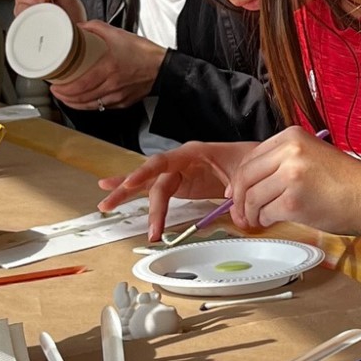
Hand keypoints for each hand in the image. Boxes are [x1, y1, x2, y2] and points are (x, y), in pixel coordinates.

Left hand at [49, 22, 165, 110]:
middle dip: (64, 97)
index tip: (54, 85)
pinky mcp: (122, 102)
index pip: (80, 85)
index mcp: (109, 69)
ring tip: (65, 97)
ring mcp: (117, 96)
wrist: (163, 67)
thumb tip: (78, 27)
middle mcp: (112, 86)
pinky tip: (83, 100)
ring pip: (90, 106)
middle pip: (82, 98)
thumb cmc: (143, 53)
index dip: (64, 89)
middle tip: (55, 91)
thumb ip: (95, 28)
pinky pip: (101, 106)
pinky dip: (89, 105)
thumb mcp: (117, 34)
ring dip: (74, 103)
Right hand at [97, 139, 254, 235]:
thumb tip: (232, 206)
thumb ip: (237, 189)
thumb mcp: (243, 172)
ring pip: (146, 184)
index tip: (131, 185)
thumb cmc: (248, 161)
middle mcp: (180, 160)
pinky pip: (153, 188)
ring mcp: (177, 172)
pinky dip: (134, 190)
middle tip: (114, 208)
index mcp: (193, 152)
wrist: (256, 161)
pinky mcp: (178, 183)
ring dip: (124, 194)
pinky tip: (115, 189)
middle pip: (152, 178)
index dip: (146, 173)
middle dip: (133, 194)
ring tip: (104, 204)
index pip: (164, 162)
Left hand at [226, 128, 360, 236]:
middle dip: (238, 200)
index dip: (239, 179)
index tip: (235, 193)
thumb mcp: (312, 156)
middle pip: (245, 177)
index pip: (250, 157)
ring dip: (250, 214)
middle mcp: (289, 151)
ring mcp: (290, 176)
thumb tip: (246, 184)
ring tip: (256, 222)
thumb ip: (282, 162)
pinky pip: (265, 213)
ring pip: (252, 197)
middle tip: (240, 214)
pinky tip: (274, 222)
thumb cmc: (346, 183)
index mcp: (291, 136)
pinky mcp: (292, 201)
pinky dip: (265, 220)